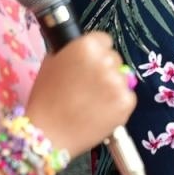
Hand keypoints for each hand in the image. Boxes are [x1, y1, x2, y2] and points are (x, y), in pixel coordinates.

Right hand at [24, 31, 137, 156]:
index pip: (104, 40)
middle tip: (87, 87)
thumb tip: (83, 49)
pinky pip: (127, 97)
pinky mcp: (126, 103)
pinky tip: (100, 112)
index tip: (87, 65)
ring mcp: (118, 82)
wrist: (48, 134)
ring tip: (92, 102)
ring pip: (122, 78)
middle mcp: (105, 60)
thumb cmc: (45, 98)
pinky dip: (117, 104)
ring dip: (111, 87)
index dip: (95, 53)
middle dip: (104, 69)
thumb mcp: (52, 63)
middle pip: (114, 59)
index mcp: (86, 46)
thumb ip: (71, 51)